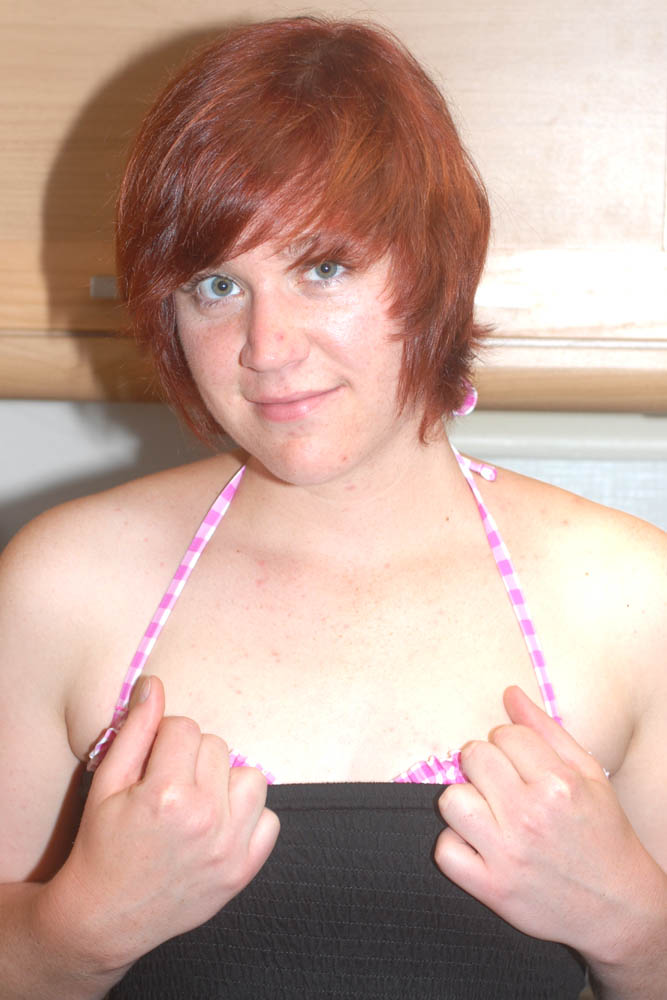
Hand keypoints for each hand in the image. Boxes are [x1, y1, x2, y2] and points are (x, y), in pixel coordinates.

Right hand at [46, 676, 278, 972]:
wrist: (105, 917)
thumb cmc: (102, 845)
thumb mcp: (107, 783)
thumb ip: (135, 730)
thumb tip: (154, 684)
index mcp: (167, 793)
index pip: (185, 728)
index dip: (165, 739)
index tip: (152, 763)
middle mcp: (205, 818)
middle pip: (218, 746)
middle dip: (192, 757)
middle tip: (168, 786)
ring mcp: (230, 847)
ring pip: (251, 776)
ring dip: (226, 782)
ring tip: (197, 802)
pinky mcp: (244, 871)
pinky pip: (270, 819)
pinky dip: (249, 818)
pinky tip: (218, 827)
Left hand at [434, 686, 659, 963]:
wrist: (620, 909)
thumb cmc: (603, 836)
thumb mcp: (589, 775)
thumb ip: (546, 730)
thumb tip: (510, 693)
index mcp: (558, 783)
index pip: (504, 733)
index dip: (510, 746)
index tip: (522, 765)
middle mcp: (531, 816)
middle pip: (473, 757)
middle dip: (485, 766)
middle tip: (504, 787)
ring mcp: (508, 854)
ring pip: (451, 799)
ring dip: (466, 803)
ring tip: (490, 814)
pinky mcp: (491, 889)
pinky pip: (444, 850)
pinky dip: (457, 846)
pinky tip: (481, 845)